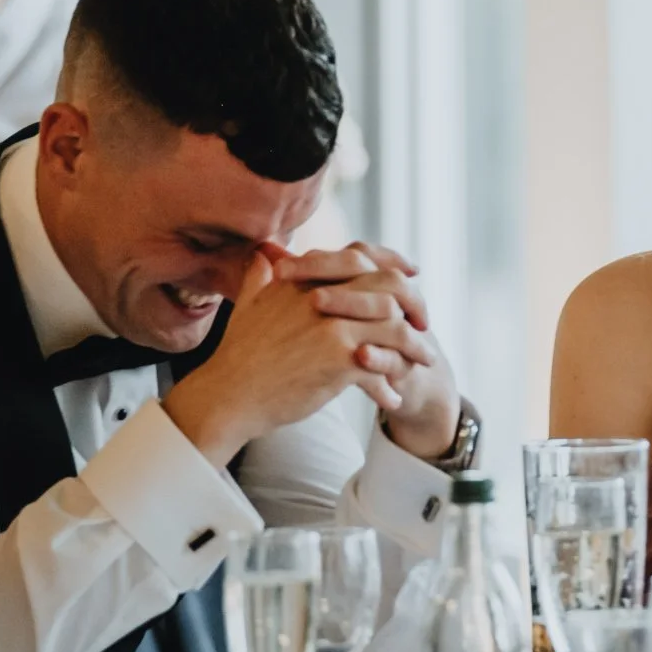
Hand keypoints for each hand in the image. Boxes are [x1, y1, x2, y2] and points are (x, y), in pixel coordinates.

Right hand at [163, 252, 441, 465]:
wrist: (227, 395)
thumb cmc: (238, 354)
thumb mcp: (250, 304)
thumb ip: (262, 275)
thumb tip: (265, 250)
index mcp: (307, 279)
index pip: (361, 257)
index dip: (392, 261)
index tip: (412, 270)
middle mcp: (324, 297)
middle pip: (391, 286)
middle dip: (415, 304)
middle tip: (424, 323)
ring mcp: (333, 328)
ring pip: (395, 328)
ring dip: (414, 347)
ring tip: (423, 363)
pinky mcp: (338, 361)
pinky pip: (382, 368)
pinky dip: (391, 385)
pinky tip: (392, 401)